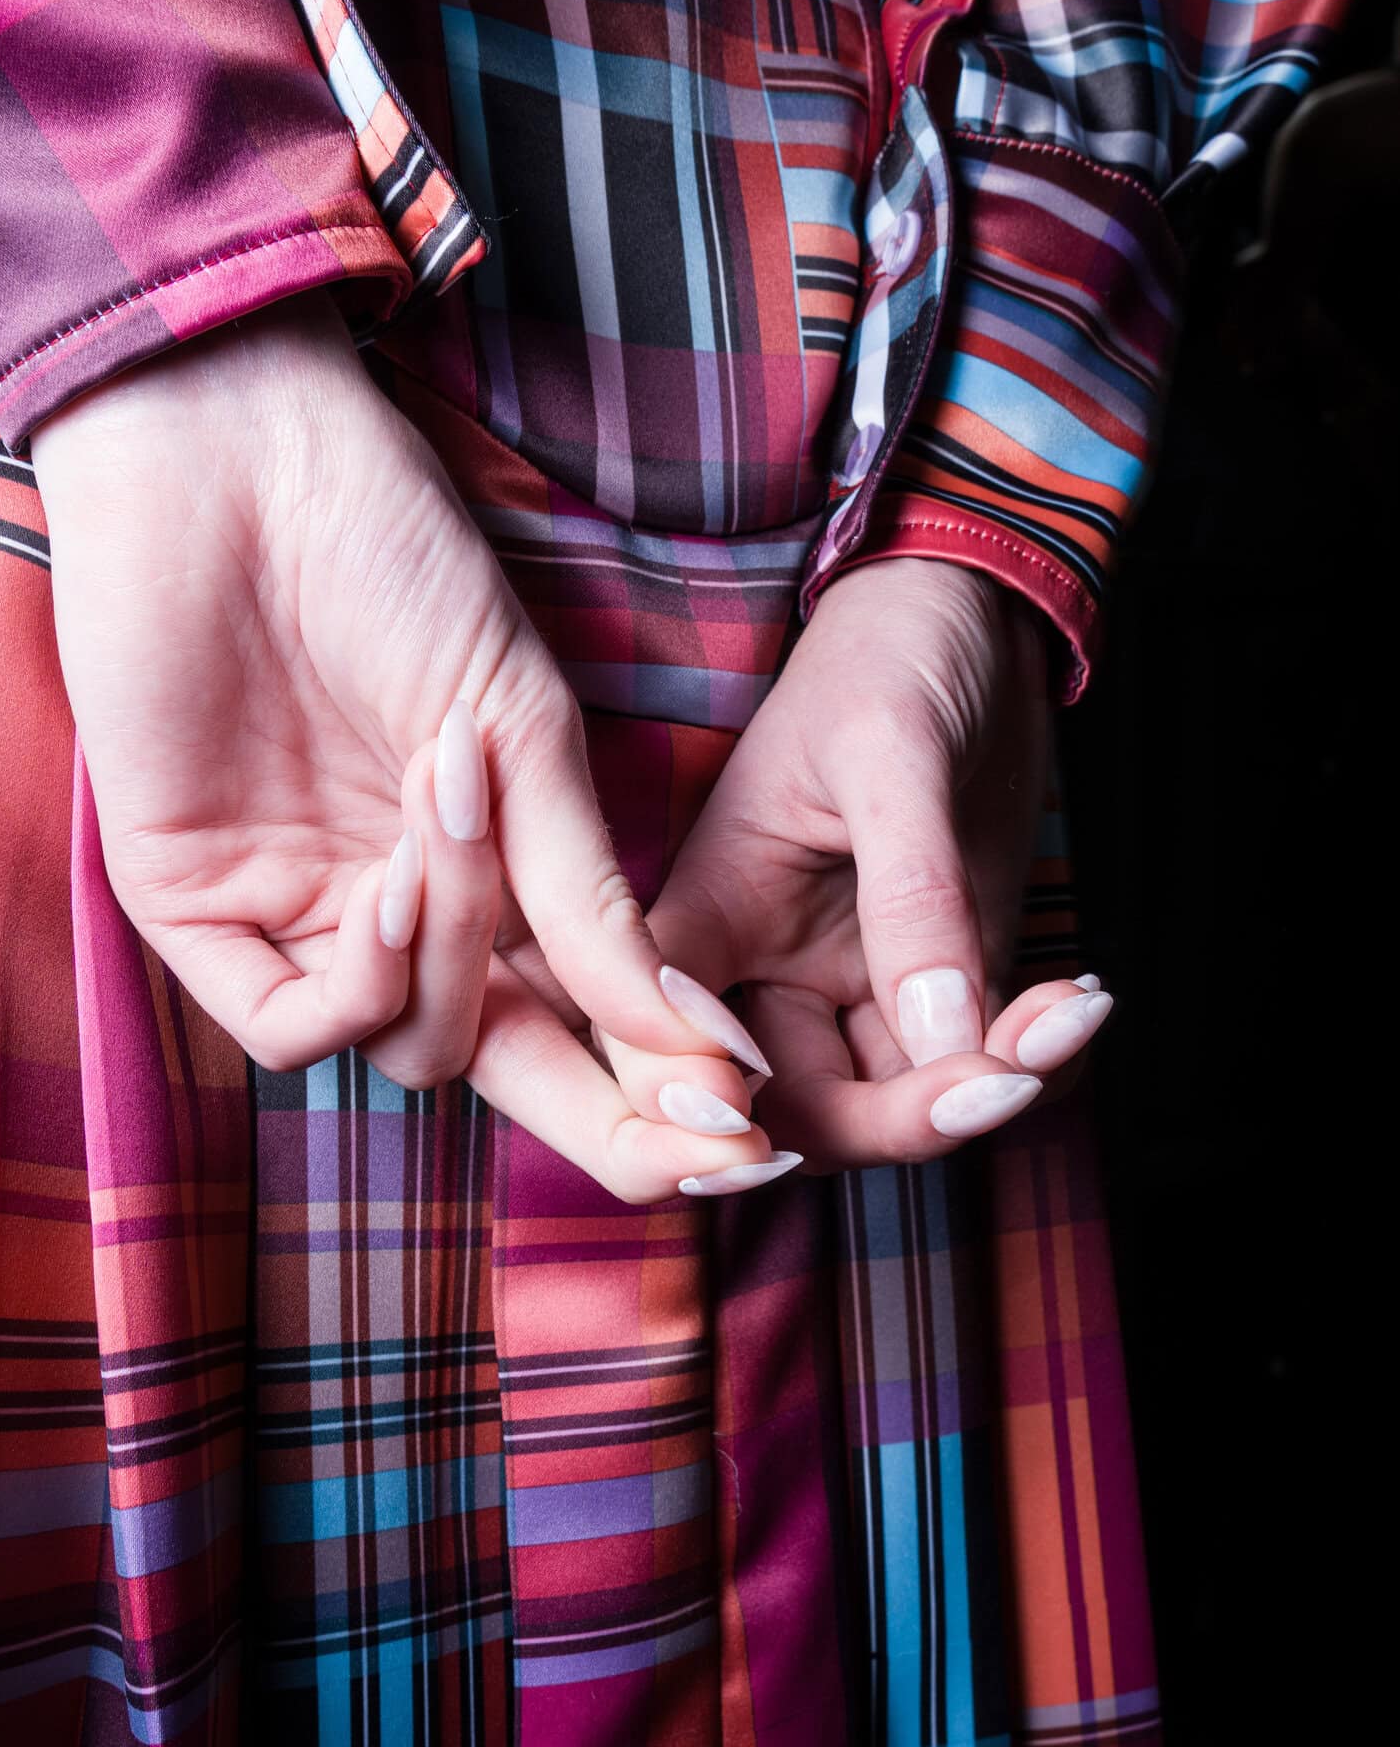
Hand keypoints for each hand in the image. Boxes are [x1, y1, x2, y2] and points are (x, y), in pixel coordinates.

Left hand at [32, 296, 777, 1199]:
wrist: (239, 456)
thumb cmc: (392, 559)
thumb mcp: (524, 733)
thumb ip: (591, 898)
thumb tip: (700, 1047)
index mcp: (484, 873)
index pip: (573, 1030)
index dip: (656, 1094)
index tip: (749, 1130)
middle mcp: (392, 914)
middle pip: (501, 1071)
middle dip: (604, 1108)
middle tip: (696, 1118)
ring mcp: (294, 916)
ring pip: (412, 1049)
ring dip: (458, 954)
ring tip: (455, 808)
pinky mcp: (189, 907)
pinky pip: (292, 1033)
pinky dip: (363, 985)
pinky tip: (386, 884)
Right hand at [640, 557, 1113, 1167]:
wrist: (974, 612)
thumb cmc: (893, 647)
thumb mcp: (892, 750)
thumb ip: (911, 896)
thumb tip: (942, 1039)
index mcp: (707, 916)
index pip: (671, 1057)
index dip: (714, 1122)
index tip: (789, 1134)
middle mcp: (768, 970)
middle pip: (800, 1112)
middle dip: (905, 1115)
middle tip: (1006, 1075)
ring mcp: (855, 984)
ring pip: (898, 1103)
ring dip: (991, 1086)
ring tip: (1066, 1016)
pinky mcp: (936, 980)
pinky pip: (973, 1065)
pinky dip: (1032, 1058)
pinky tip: (1075, 1001)